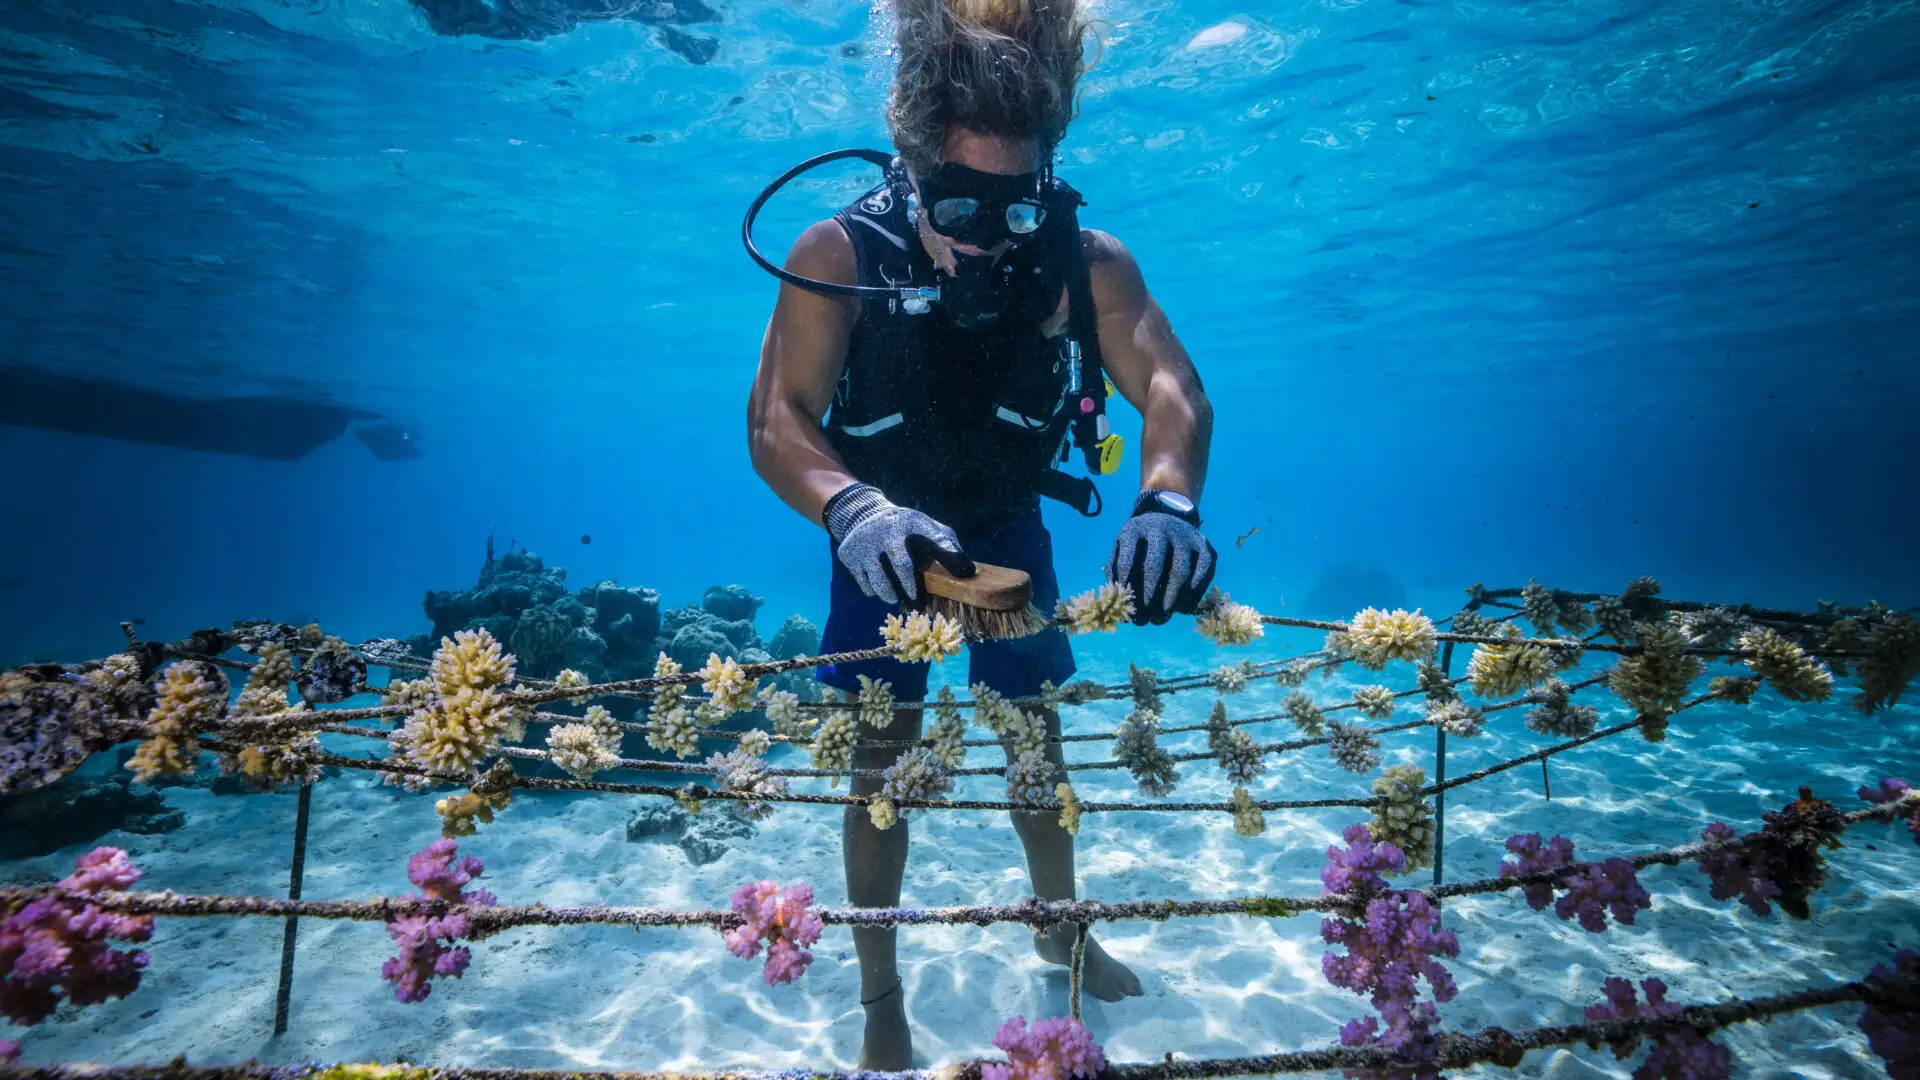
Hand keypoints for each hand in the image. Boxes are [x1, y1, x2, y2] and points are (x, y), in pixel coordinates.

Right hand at [825, 483, 975, 605]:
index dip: (951, 555)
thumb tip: (968, 571)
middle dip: (911, 587)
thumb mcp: (925, 527)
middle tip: (916, 603)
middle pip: (902, 565)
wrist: (862, 514)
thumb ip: (946, 544)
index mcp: (911, 522)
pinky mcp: (848, 554)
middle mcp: (886, 530)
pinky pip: (864, 583)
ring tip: (894, 597)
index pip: (937, 539)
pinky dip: (872, 589)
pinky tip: (877, 583)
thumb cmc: (904, 529)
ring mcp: (865, 543)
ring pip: (879, 580)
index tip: (965, 572)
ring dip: (890, 594)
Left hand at [1107, 490, 1216, 624]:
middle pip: (1154, 565)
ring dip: (1171, 599)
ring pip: (1180, 572)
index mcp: (1134, 529)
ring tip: (1162, 616)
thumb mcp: (1123, 548)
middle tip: (1145, 619)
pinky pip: (1202, 575)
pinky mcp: (1206, 548)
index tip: (1126, 604)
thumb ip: (1116, 571)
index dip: (1125, 584)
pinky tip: (1182, 609)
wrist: (1171, 519)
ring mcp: (1186, 537)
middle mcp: (1161, 528)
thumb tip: (1119, 599)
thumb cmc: (1140, 544)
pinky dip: (1192, 595)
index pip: (1127, 558)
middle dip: (1148, 595)